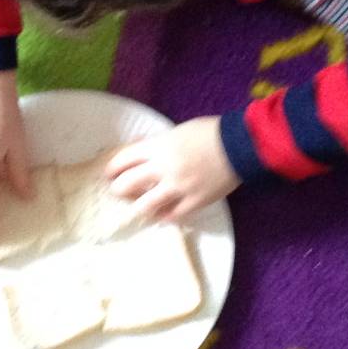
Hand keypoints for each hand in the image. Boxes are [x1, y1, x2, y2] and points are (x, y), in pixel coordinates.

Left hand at [107, 117, 240, 222]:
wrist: (238, 146)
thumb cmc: (209, 133)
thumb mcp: (177, 132)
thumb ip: (158, 145)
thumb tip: (140, 153)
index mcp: (158, 147)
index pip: (124, 159)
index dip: (112, 168)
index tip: (109, 173)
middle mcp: (163, 168)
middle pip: (127, 184)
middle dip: (118, 189)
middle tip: (118, 191)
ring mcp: (178, 188)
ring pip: (145, 205)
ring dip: (137, 206)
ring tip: (138, 206)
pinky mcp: (194, 202)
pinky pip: (172, 215)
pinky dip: (164, 216)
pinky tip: (162, 215)